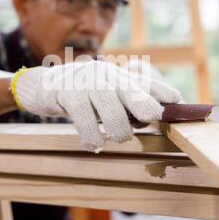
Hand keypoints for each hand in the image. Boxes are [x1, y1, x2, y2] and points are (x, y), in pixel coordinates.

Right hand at [12, 61, 181, 152]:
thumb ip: (127, 99)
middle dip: (144, 104)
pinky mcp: (66, 93)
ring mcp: (84, 82)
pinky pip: (84, 118)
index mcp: (116, 75)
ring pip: (109, 107)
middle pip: (129, 89)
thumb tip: (157, 113)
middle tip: (152, 118)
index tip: (178, 103)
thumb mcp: (105, 91)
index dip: (162, 92)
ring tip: (117, 138)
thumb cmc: (80, 93)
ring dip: (117, 128)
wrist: (41, 85)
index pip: (145, 81)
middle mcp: (103, 74)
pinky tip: (94, 144)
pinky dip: (92, 136)